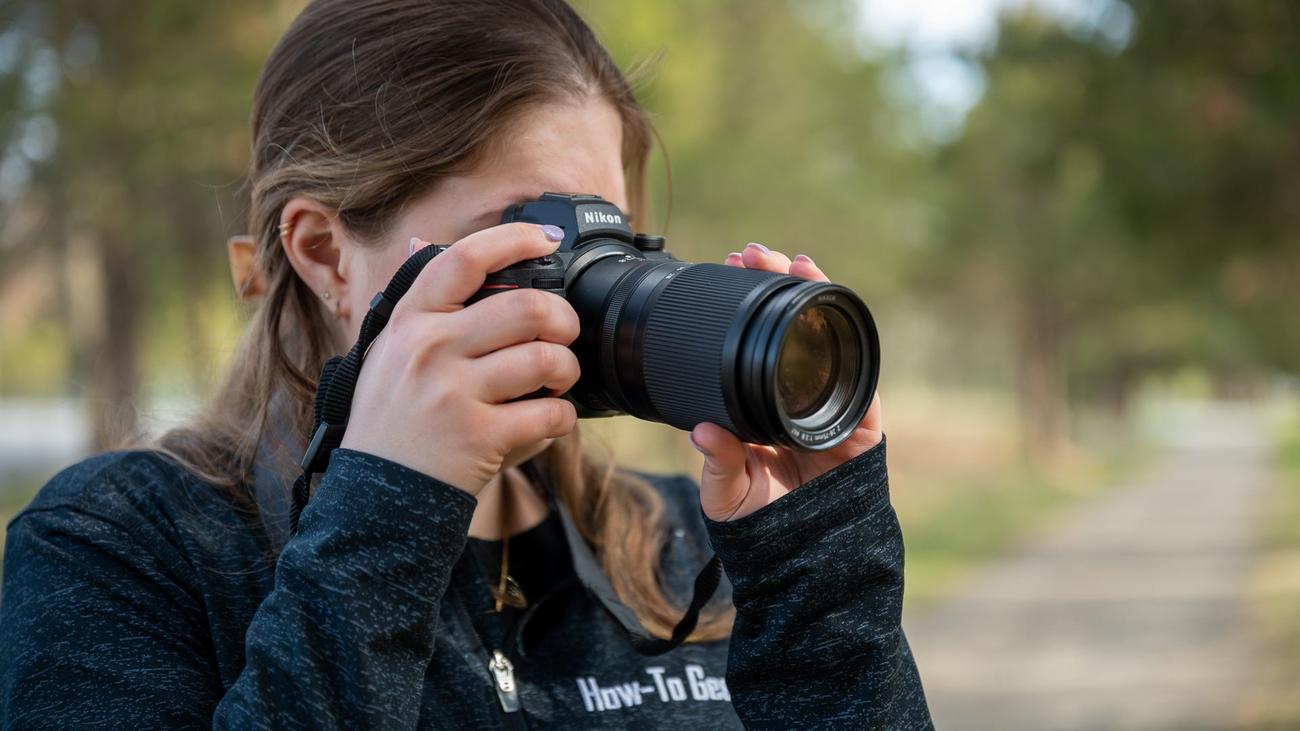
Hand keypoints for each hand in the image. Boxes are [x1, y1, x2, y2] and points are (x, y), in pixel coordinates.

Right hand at [340, 223, 580, 494]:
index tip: (546, 240)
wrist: (376, 496)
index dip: (515, 239)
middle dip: (563, 318)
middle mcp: (430, 350)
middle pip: (527, 307)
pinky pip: (550, 413)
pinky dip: (563, 416)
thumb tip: (431, 247)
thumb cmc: (391, 421)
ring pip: (546, 358)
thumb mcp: (387, 353)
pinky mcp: (478, 436)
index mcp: (411, 321)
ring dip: (567, 369)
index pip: (465, 259)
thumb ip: (419, 308)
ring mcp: (453, 393)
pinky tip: (550, 418)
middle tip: (564, 332)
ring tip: (558, 379)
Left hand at [693, 243, 883, 521]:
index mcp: (764, 406)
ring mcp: (832, 408)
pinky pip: (861, 379)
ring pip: (829, 341)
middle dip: (779, 285)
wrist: (805, 562)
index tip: (729, 269)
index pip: (758, 342)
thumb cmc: (764, 526)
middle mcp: (798, 398)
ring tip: (795, 264)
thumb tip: (701, 432)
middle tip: (754, 253)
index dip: (748, 305)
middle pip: (793, 329)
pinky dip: (851, 345)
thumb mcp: (727, 495)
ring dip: (815, 299)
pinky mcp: (862, 426)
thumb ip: (718, 465)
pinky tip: (832, 311)